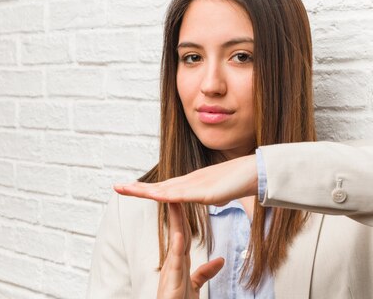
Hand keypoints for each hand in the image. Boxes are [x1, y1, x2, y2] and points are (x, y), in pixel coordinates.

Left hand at [114, 154, 257, 205]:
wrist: (256, 171)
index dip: (148, 188)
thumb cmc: (241, 181)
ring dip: (145, 190)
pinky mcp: (206, 192)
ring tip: (125, 189)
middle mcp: (190, 182)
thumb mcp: (221, 192)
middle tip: (117, 186)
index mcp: (192, 184)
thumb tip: (211, 200)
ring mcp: (197, 186)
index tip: (131, 188)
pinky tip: (155, 196)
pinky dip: (167, 196)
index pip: (166, 188)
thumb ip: (213, 196)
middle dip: (138, 187)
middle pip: (160, 186)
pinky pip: (182, 195)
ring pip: (166, 189)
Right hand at [157, 203, 223, 298]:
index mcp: (179, 263)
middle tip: (175, 189)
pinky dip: (176, 249)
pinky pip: (174, 264)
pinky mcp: (171, 283)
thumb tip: (220, 260)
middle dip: (176, 211)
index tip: (184, 197)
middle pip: (177, 232)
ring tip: (174, 202)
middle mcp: (173, 264)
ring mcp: (171, 272)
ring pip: (173, 243)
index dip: (183, 216)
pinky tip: (178, 235)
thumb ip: (205, 273)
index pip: (182, 234)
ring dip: (174, 223)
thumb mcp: (195, 286)